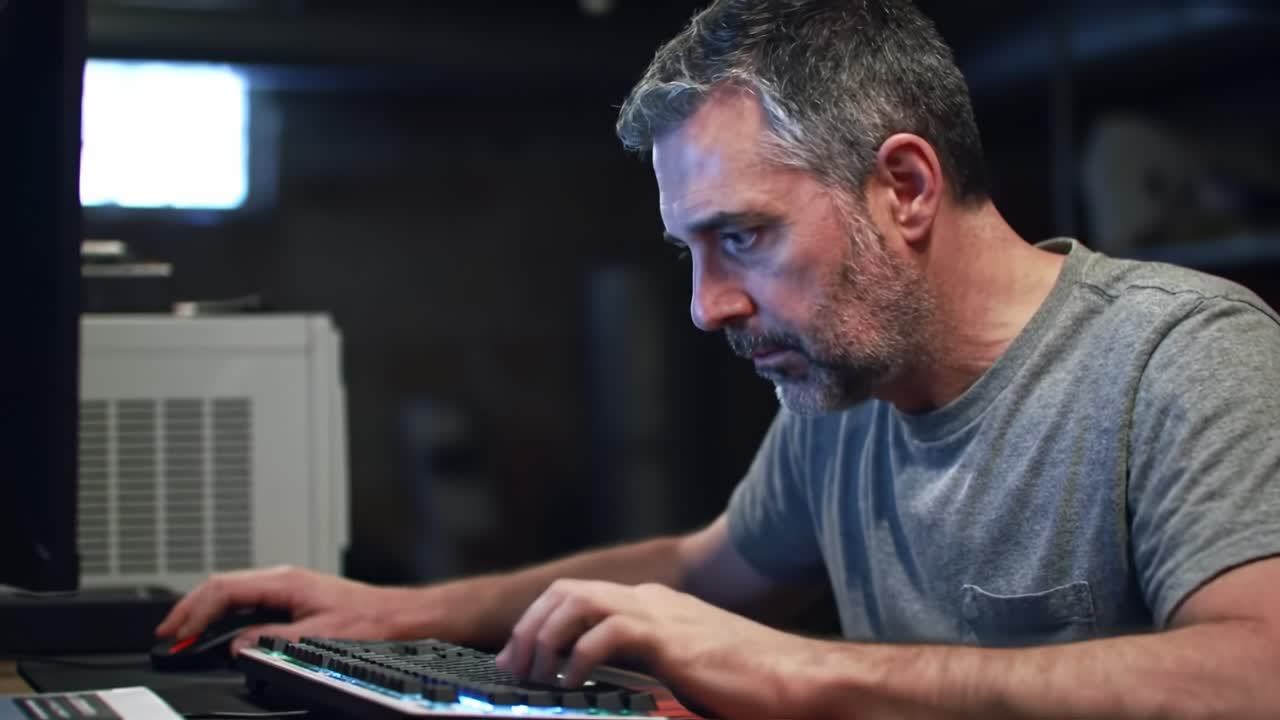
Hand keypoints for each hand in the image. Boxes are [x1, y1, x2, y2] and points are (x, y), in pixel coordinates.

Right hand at [155, 565, 408, 654]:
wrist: (398, 615)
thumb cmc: (370, 619)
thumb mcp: (319, 634)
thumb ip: (274, 639)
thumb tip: (238, 645)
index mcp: (285, 580)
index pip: (224, 588)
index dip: (193, 610)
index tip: (174, 630)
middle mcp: (282, 579)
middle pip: (221, 586)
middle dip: (189, 609)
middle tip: (166, 633)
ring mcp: (286, 587)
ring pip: (232, 593)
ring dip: (204, 612)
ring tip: (183, 633)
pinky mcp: (292, 598)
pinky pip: (247, 602)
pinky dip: (224, 615)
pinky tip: (216, 629)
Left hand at [494, 579, 815, 719]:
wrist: (798, 679)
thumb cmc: (749, 682)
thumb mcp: (685, 669)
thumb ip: (647, 667)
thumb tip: (605, 685)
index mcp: (654, 605)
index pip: (579, 595)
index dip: (540, 621)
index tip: (519, 657)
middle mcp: (652, 600)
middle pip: (568, 592)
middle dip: (530, 626)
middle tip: (512, 666)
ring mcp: (662, 615)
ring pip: (578, 602)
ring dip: (545, 636)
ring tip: (535, 673)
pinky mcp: (672, 639)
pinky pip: (608, 632)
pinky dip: (579, 655)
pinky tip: (573, 681)